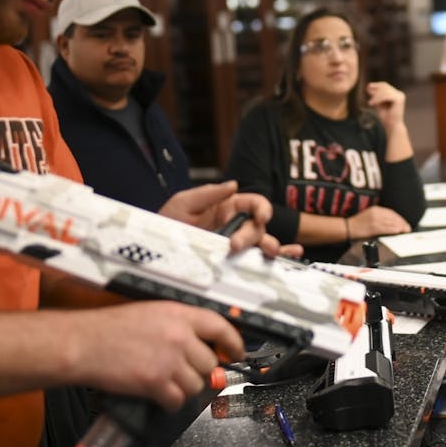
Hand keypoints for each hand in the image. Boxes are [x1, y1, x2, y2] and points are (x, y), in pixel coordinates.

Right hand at [71, 300, 243, 409]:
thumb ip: (180, 327)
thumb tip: (203, 346)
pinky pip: (177, 400)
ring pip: (196, 385)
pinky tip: (159, 396)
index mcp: (179, 314)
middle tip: (185, 374)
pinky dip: (170, 403)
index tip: (237, 354)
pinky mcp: (155, 382)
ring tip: (167, 383)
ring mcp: (168, 360)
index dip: (235, 344)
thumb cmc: (110, 328)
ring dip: (184, 389)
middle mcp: (179, 336)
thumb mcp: (152, 314)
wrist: (83, 343)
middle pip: (210, 363)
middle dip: (200, 373)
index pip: (221, 328)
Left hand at [158, 183, 284, 253]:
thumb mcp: (183, 202)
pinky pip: (258, 259)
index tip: (261, 217)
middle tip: (235, 245)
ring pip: (262, 243)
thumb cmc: (167, 222)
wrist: (154, 249)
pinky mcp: (232, 261)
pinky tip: (292, 255)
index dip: (262, 208)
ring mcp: (235, 243)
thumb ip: (208, 193)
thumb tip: (233, 185)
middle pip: (258, 226)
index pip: (254, 203)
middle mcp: (235, 225)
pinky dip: (278, 257)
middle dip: (252, 235)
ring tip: (271, 252)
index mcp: (227, 207)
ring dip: (270, 246)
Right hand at [347, 205, 410, 239]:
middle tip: (407, 227)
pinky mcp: (373, 228)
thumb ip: (379, 216)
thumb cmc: (357, 224)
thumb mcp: (368, 215)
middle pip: (393, 217)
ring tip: (405, 230)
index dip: (399, 218)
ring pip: (391, 222)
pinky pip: (386, 228)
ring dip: (400, 226)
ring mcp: (374, 220)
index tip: (404, 222)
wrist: (346, 228)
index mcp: (375, 209)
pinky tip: (398, 231)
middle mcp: (376, 213)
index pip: (391, 212)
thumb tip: (391, 222)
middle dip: (402, 222)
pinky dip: (394, 229)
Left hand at [365, 81, 405, 131]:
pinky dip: (378, 99)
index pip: (385, 85)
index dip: (376, 85)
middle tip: (368, 96)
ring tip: (370, 103)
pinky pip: (386, 95)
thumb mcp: (378, 103)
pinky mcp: (399, 99)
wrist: (391, 126)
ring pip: (385, 91)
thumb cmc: (385, 117)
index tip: (367, 86)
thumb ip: (375, 95)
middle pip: (385, 86)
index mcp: (396, 94)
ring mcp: (400, 96)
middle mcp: (400, 94)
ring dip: (376, 96)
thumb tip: (368, 86)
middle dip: (375, 90)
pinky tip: (373, 104)